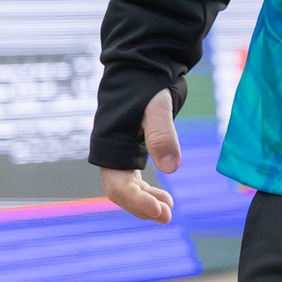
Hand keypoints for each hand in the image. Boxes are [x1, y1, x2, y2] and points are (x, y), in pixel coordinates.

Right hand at [96, 89, 178, 223]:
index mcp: (111, 144)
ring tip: (168, 210)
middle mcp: (111, 151)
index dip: (138, 202)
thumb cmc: (146, 83)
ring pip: (127, 188)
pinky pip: (134, 180)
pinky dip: (147, 192)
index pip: (118, 185)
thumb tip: (171, 169)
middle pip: (120, 191)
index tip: (162, 210)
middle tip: (167, 217)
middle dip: (142, 207)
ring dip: (146, 202)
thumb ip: (162, 135)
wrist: (143, 65)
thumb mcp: (157, 106)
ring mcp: (120, 152)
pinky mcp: (130, 150)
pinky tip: (164, 197)